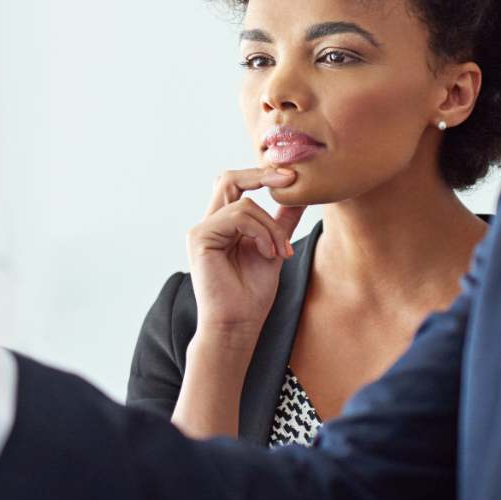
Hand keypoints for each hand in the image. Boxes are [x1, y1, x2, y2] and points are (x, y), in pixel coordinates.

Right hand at [186, 167, 305, 345]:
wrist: (238, 325)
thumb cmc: (252, 295)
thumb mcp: (274, 248)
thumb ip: (282, 221)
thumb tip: (301, 196)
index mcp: (222, 225)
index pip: (235, 184)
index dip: (261, 174)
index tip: (293, 176)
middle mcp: (209, 224)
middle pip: (229, 178)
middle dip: (262, 174)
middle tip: (291, 179)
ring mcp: (201, 230)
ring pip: (243, 203)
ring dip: (271, 226)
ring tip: (279, 252)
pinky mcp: (200, 238)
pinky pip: (237, 218)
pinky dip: (261, 232)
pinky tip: (267, 253)